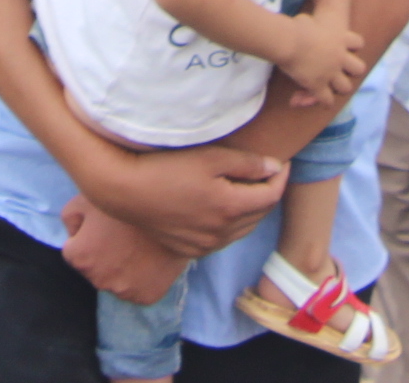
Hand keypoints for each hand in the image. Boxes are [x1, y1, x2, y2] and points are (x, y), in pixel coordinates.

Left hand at [60, 197, 194, 303]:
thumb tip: (73, 234)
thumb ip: (70, 217)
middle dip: (102, 253)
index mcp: (80, 257)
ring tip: (137, 244)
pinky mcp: (146, 297)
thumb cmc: (127, 199)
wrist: (172, 209)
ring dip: (121, 268)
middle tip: (122, 234)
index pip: (73, 249)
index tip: (104, 223)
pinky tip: (149, 259)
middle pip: (94, 267)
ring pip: (116, 280)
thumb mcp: (86, 197)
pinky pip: (137, 289)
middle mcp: (99, 281)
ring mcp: (125, 292)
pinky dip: (141, 278)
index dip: (87, 234)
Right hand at [74, 137, 287, 258]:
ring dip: (250, 211)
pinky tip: (222, 209)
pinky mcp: (190, 251)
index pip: (270, 196)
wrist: (125, 191)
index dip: (280, 178)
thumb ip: (246, 164)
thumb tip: (273, 167)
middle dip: (267, 194)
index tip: (282, 163)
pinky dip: (230, 225)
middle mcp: (221, 233)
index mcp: (230, 208)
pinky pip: (222, 240)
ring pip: (242, 230)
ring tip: (246, 189)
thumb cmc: (166, 167)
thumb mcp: (210, 157)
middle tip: (266, 174)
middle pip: (259, 215)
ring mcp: (205, 246)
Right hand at [277, 13, 367, 107]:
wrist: (290, 41)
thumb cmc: (296, 26)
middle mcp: (340, 57)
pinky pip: (327, 100)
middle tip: (342, 70)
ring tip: (331, 88)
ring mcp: (331, 73)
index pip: (358, 43)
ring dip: (339, 87)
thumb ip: (312, 25)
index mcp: (340, 38)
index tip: (344, 47)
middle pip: (359, 69)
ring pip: (345, 88)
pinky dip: (325, 102)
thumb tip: (304, 23)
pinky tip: (322, 102)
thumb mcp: (308, 20)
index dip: (352, 46)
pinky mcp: (318, 86)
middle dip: (351, 70)